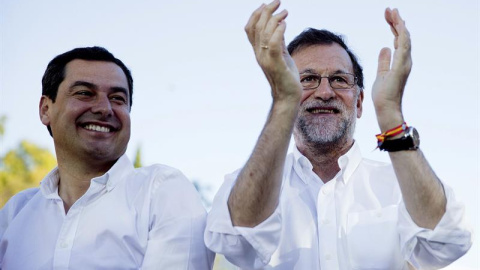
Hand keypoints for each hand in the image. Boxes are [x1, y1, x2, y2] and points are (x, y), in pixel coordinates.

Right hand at [245, 0, 301, 103]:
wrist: (288, 96)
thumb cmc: (286, 76)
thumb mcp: (282, 55)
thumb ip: (278, 41)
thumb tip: (279, 25)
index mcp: (258, 52)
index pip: (250, 29)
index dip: (256, 14)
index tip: (266, 4)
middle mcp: (259, 54)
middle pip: (257, 27)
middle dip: (266, 11)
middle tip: (278, 2)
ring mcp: (266, 60)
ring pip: (264, 34)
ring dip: (275, 19)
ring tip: (285, 12)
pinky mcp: (276, 64)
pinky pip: (273, 44)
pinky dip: (278, 31)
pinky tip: (285, 24)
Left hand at [372, 8, 411, 130]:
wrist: (386, 107)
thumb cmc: (383, 94)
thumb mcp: (381, 73)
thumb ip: (384, 61)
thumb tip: (385, 48)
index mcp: (400, 61)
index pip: (399, 39)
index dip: (394, 26)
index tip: (388, 16)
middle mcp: (405, 60)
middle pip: (403, 36)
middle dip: (396, 21)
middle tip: (389, 9)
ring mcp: (405, 63)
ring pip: (405, 38)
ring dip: (399, 24)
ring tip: (393, 12)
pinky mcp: (401, 67)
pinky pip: (404, 47)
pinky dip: (402, 35)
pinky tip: (398, 25)